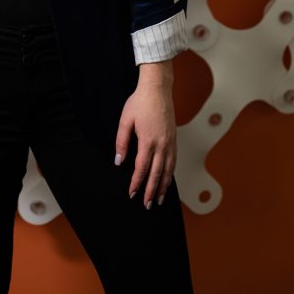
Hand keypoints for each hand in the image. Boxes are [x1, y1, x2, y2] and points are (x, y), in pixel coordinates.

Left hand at [114, 64, 177, 208]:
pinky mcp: (174, 138)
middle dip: (152, 191)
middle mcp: (162, 144)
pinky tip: (167, 179)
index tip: (132, 193)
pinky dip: (171, 174)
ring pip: (168, 170)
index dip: (137, 182)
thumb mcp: (125, 120)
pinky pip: (174, 161)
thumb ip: (122, 141)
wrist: (158, 88)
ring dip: (163, 186)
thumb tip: (119, 160)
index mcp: (148, 140)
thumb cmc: (140, 102)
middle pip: (157, 173)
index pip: (142, 168)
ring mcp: (170, 142)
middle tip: (148, 205)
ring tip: (159, 199)